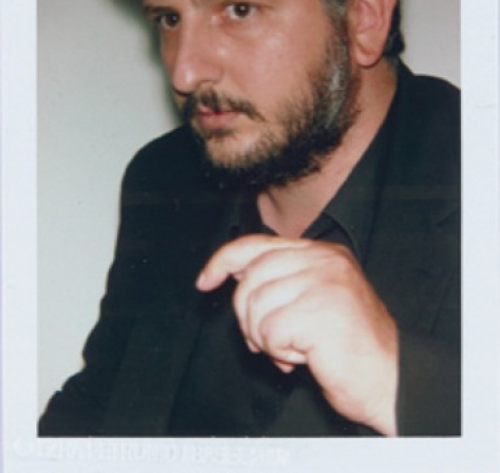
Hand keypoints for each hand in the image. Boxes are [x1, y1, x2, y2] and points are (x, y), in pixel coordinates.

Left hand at [196, 234, 397, 434]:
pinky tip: (304, 356)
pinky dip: (278, 351)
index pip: (258, 244)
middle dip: (247, 316)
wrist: (390, 379)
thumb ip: (282, 284)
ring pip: (256, 304)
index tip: (205, 280)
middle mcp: (323, 259)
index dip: (224, 260)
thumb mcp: (314, 300)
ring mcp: (323, 281)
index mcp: (321, 253)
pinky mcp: (319, 308)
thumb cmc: (349, 347)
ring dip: (265, 337)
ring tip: (293, 349)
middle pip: (251, 277)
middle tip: (268, 341)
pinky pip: (269, 330)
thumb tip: (235, 277)